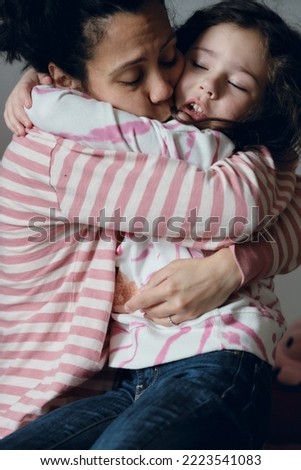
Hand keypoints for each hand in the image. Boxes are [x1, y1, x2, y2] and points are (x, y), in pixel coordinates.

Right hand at [4, 68, 51, 135]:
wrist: (31, 81)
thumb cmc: (39, 81)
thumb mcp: (43, 77)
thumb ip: (45, 79)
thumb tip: (48, 80)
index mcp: (25, 83)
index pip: (23, 89)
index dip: (24, 97)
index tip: (29, 106)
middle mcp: (16, 92)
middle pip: (15, 104)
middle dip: (21, 116)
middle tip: (29, 126)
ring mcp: (12, 101)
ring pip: (10, 112)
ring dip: (15, 123)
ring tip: (22, 133)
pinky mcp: (10, 108)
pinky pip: (8, 117)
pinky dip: (11, 125)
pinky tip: (17, 132)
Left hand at [124, 248, 241, 325]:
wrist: (220, 275)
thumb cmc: (196, 267)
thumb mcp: (173, 266)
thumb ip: (156, 278)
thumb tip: (144, 290)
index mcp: (168, 287)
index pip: (144, 300)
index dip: (133, 304)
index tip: (126, 307)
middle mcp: (175, 302)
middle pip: (151, 311)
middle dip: (143, 308)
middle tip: (141, 304)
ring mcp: (184, 312)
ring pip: (160, 320)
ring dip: (152, 316)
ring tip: (149, 311)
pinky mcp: (192, 317)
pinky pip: (172, 323)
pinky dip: (164, 320)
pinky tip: (162, 315)